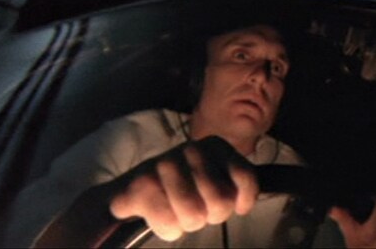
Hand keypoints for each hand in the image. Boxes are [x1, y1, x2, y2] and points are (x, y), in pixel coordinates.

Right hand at [107, 136, 257, 240]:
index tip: (229, 205)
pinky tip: (158, 215)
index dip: (239, 202)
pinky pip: (169, 223)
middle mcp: (192, 148)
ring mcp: (165, 163)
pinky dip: (166, 229)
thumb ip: (239, 185)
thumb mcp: (218, 181)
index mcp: (215, 146)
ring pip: (195, 214)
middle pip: (222, 202)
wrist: (130, 192)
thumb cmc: (182, 189)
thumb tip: (245, 202)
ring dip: (186, 223)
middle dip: (209, 215)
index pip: (245, 178)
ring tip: (177, 211)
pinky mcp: (141, 184)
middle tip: (195, 208)